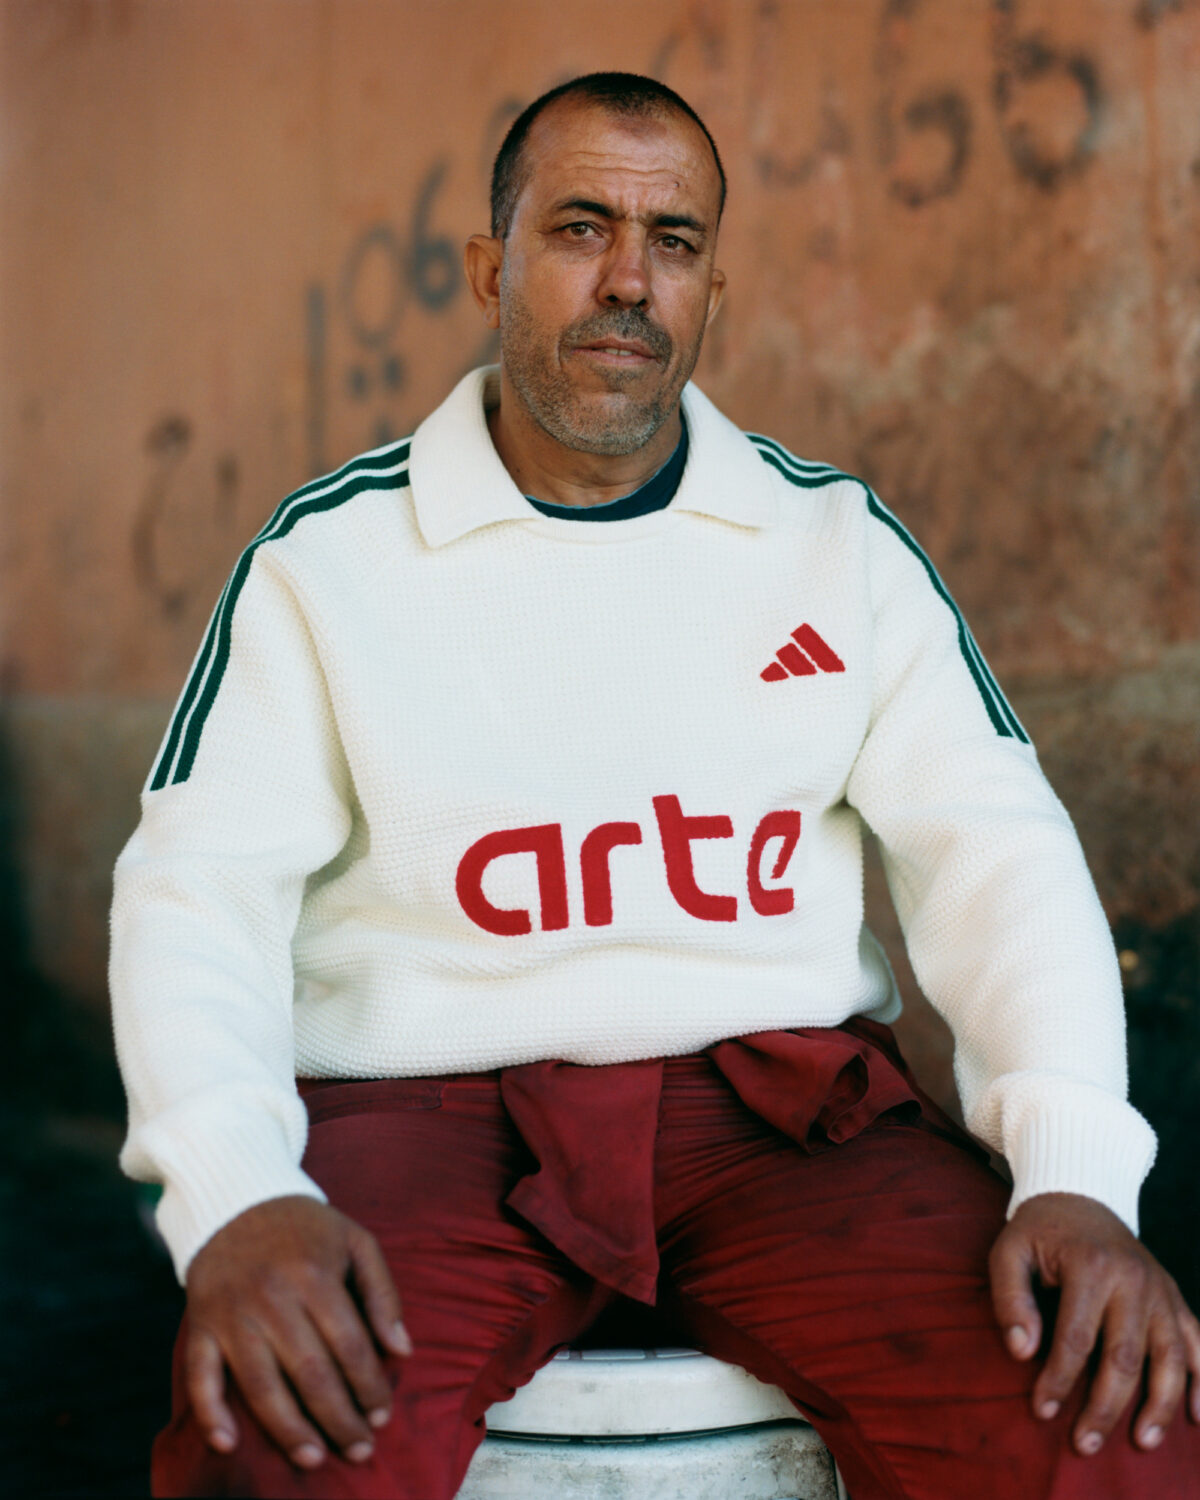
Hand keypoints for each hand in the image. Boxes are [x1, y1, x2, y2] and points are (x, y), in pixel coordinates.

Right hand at [184, 1195, 412, 1469]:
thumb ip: (383, 1293)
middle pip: (309, 1372)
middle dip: (338, 1418)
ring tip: (314, 1458)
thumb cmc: (306, 1228)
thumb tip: (403, 1350)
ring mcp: (232, 1315)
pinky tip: (230, 1443)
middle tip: (359, 1451)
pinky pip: (201, 1376)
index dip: (369, 1386)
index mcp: (314, 1276)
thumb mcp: (356, 1241)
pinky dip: (211, 1412)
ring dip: (288, 1428)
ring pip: (260, 1384)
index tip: (382, 1416)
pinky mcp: (201, 1325)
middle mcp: (272, 1298)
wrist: (237, 1200)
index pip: (349, 1344)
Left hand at [989, 1191, 1199, 1455]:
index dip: (1059, 1381)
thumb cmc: (1039, 1232)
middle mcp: (1134, 1280)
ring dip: (1160, 1406)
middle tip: (1083, 1444)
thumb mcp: (1008, 1252)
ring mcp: (1160, 1290)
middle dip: (1105, 1407)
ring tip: (1142, 1442)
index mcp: (1091, 1267)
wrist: (1079, 1194)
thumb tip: (1022, 1352)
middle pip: (1126, 1358)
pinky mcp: (1174, 1296)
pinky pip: (1198, 1342)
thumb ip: (1010, 1299)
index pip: (1076, 1339)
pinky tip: (1197, 1416)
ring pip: (1170, 1358)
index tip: (1041, 1411)